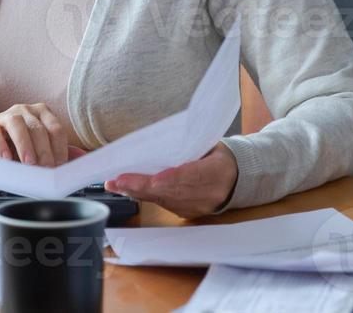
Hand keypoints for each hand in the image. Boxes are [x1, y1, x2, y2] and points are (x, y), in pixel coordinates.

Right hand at [0, 103, 78, 165]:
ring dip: (25, 144)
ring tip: (29, 163)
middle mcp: (25, 111)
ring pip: (17, 124)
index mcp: (42, 114)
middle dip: (44, 151)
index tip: (59, 167)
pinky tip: (6, 158)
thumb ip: (60, 153)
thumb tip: (83, 158)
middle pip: (38, 128)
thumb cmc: (18, 146)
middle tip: (46, 170)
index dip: (60, 149)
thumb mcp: (40, 149)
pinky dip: (0, 145)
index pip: (56, 129)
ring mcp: (4, 116)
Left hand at [104, 143, 237, 218]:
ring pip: (162, 201)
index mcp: (215, 173)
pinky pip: (164, 205)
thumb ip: (191, 145)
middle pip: (168, 193)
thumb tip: (162, 140)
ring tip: (115, 184)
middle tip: (116, 181)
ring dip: (136, 192)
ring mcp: (195, 207)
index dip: (167, 181)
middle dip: (140, 187)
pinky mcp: (186, 213)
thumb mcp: (211, 145)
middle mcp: (205, 195)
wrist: (238, 180)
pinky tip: (128, 190)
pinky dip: (145, 197)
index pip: (188, 178)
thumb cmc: (220, 157)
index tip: (150, 181)